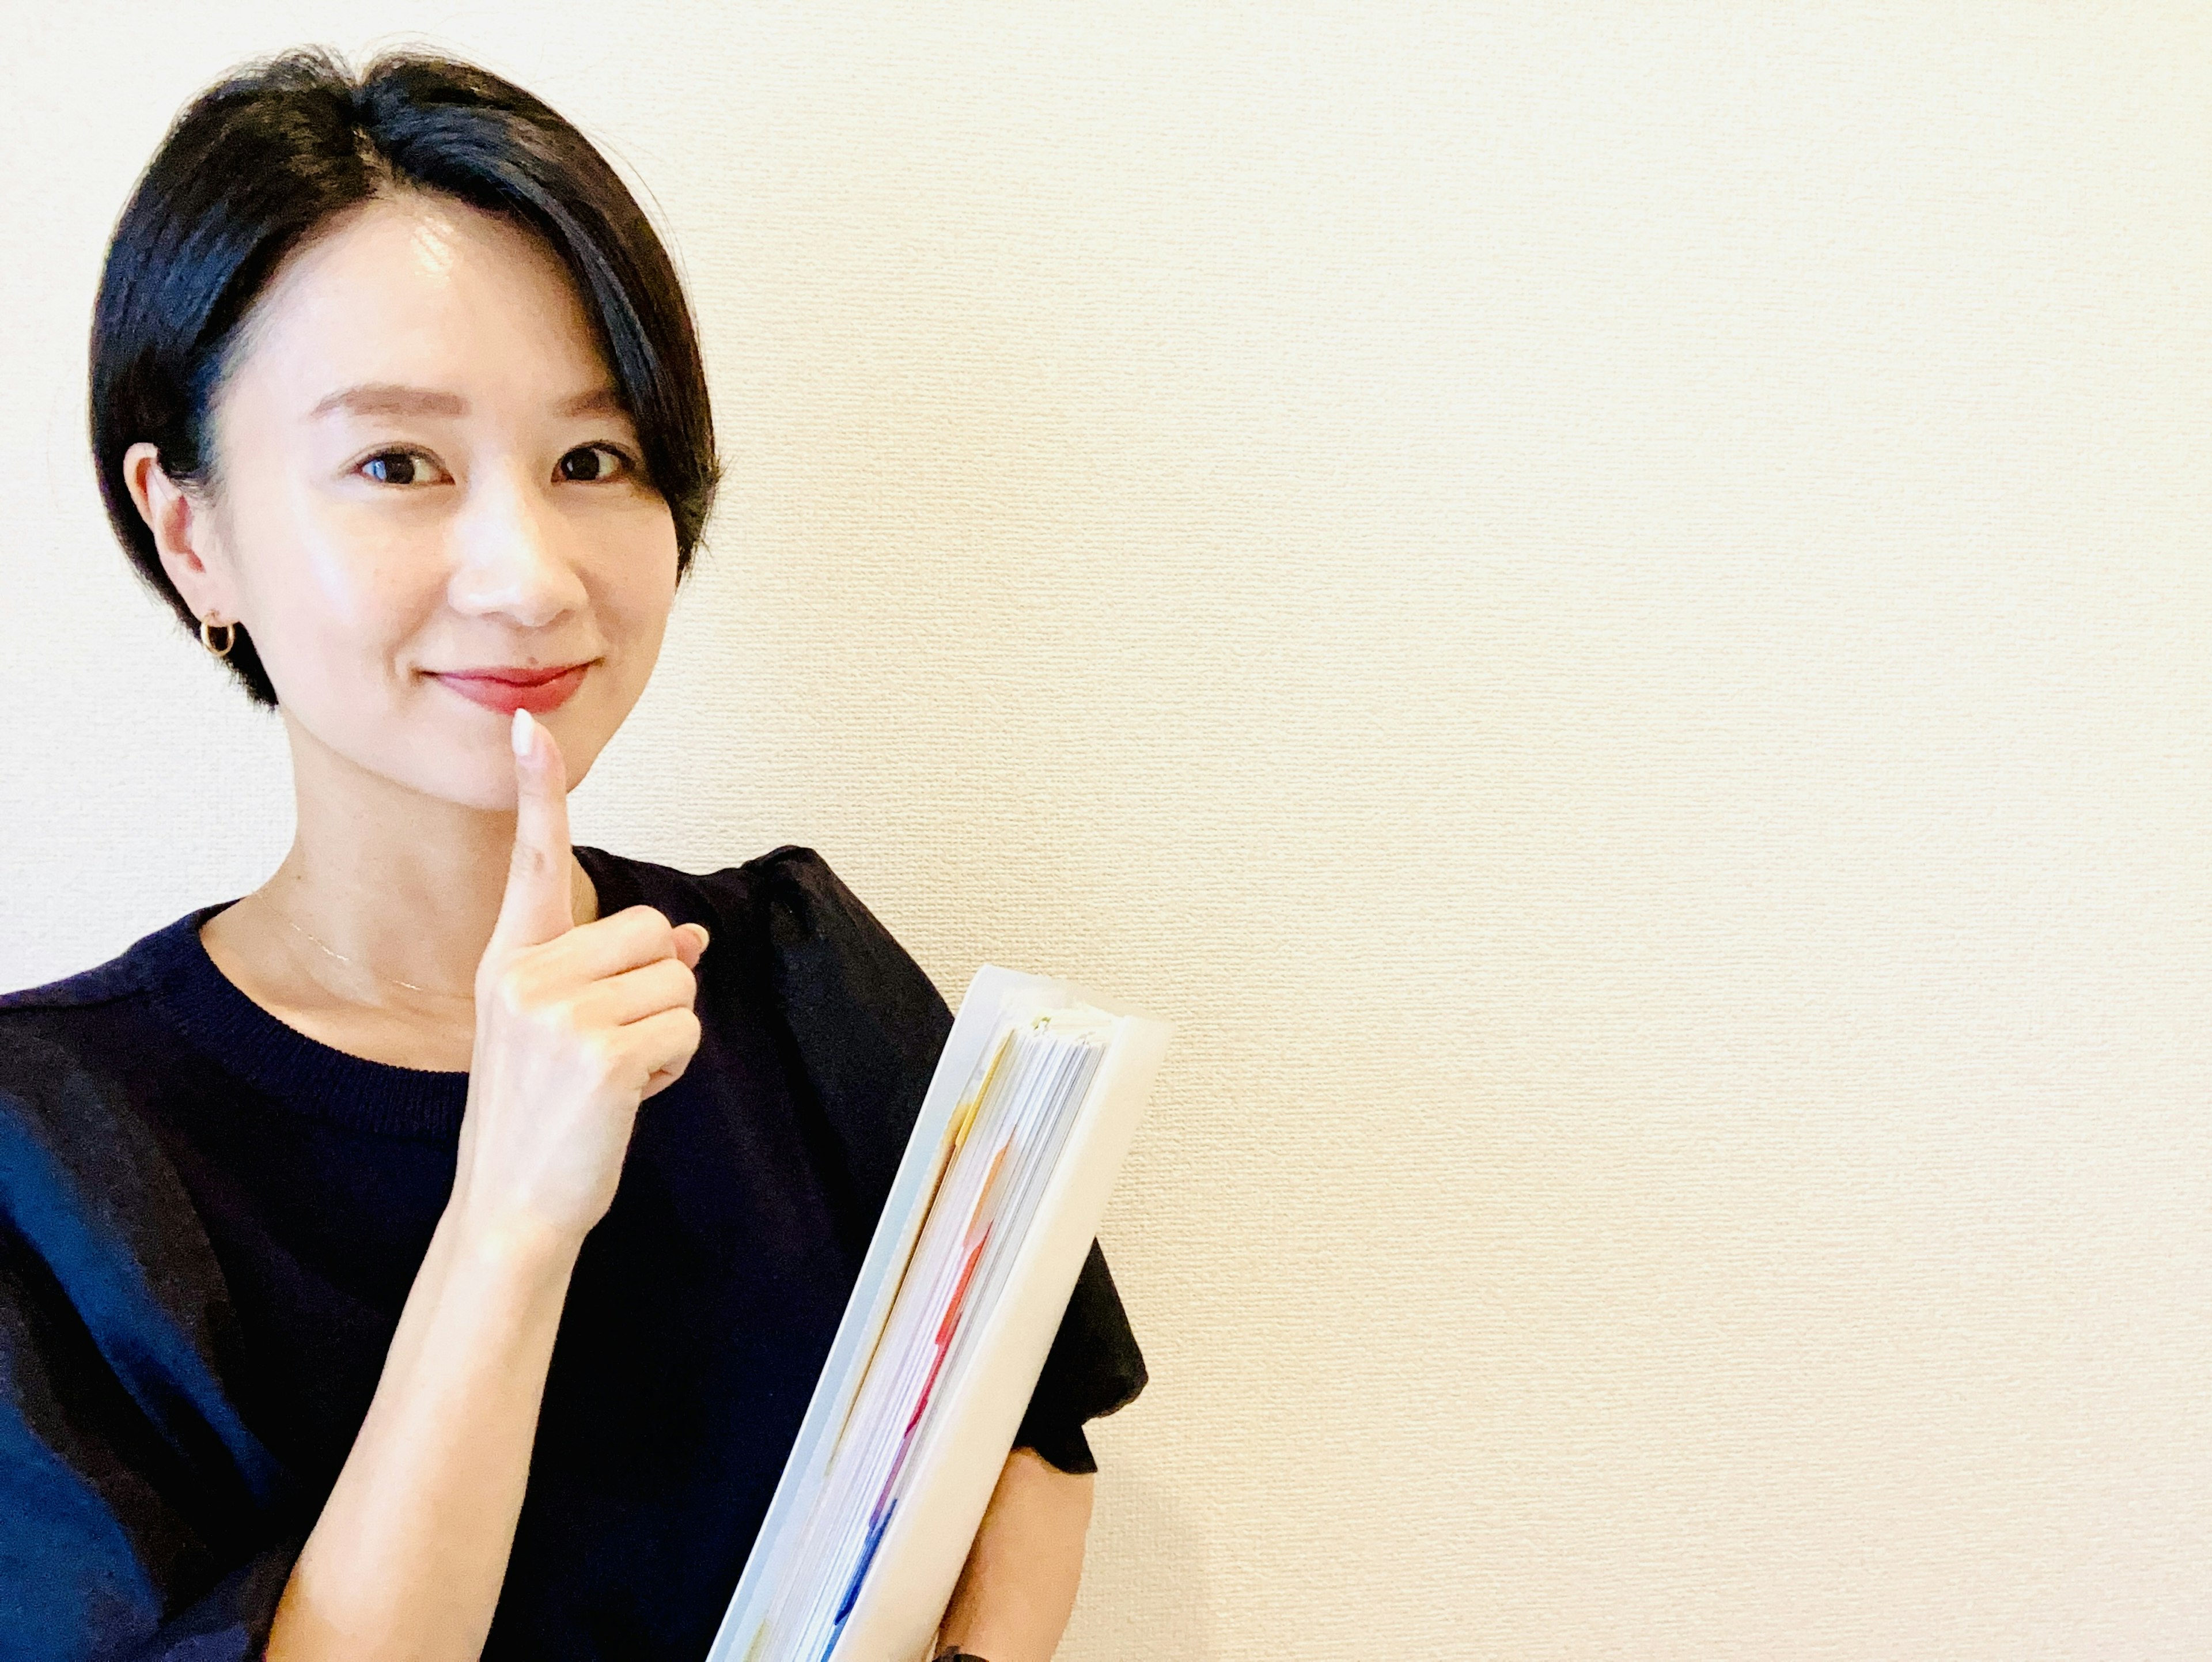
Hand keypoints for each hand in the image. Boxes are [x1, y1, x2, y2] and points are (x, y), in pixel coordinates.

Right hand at [450, 709, 707, 1247]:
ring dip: (666, 1031)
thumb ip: (616, 972)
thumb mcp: (564, 1030)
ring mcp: (561, 1015)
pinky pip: (687, 1029)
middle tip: (607, 1048)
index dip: (539, 791)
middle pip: (651, 931)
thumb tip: (691, 939)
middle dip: (654, 987)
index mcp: (509, 961)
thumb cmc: (542, 1116)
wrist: (512, 1206)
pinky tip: (626, 1098)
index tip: (530, 726)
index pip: (532, 860)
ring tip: (612, 1076)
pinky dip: (674, 1067)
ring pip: (678, 979)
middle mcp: (527, 977)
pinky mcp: (602, 1055)